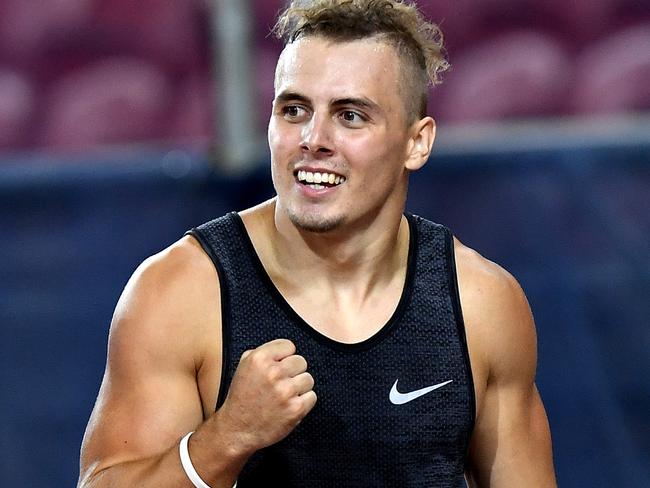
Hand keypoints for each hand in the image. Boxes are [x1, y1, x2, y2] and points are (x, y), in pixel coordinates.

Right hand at [217, 339, 316, 453]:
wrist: (236, 430)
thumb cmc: (241, 397)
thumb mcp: (244, 367)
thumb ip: (262, 353)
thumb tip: (285, 349)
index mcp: (259, 358)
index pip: (289, 346)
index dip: (284, 357)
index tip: (277, 367)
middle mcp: (273, 372)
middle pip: (301, 361)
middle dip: (292, 372)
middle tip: (280, 384)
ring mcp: (286, 391)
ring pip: (308, 379)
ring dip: (299, 388)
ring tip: (284, 396)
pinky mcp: (296, 409)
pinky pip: (312, 396)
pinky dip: (303, 402)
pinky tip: (288, 406)